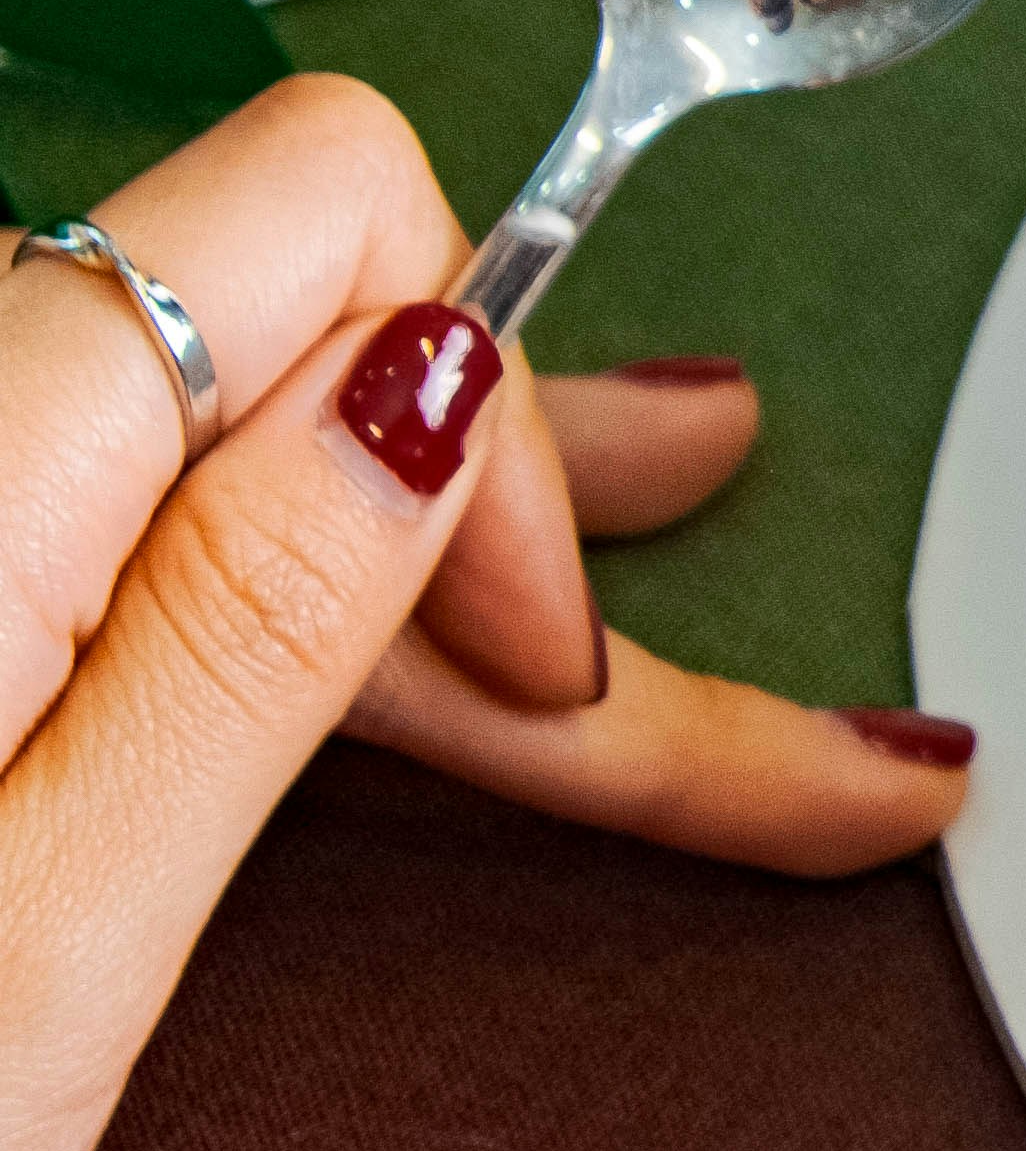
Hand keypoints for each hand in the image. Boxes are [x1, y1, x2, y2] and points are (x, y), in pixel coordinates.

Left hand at [4, 73, 971, 1150]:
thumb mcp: (36, 938)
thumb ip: (244, 628)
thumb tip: (435, 391)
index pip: (338, 212)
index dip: (490, 408)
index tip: (545, 655)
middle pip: (295, 385)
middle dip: (552, 533)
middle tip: (823, 755)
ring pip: (212, 471)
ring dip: (441, 555)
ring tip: (693, 556)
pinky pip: (103, 543)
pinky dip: (284, 600)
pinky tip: (419, 625)